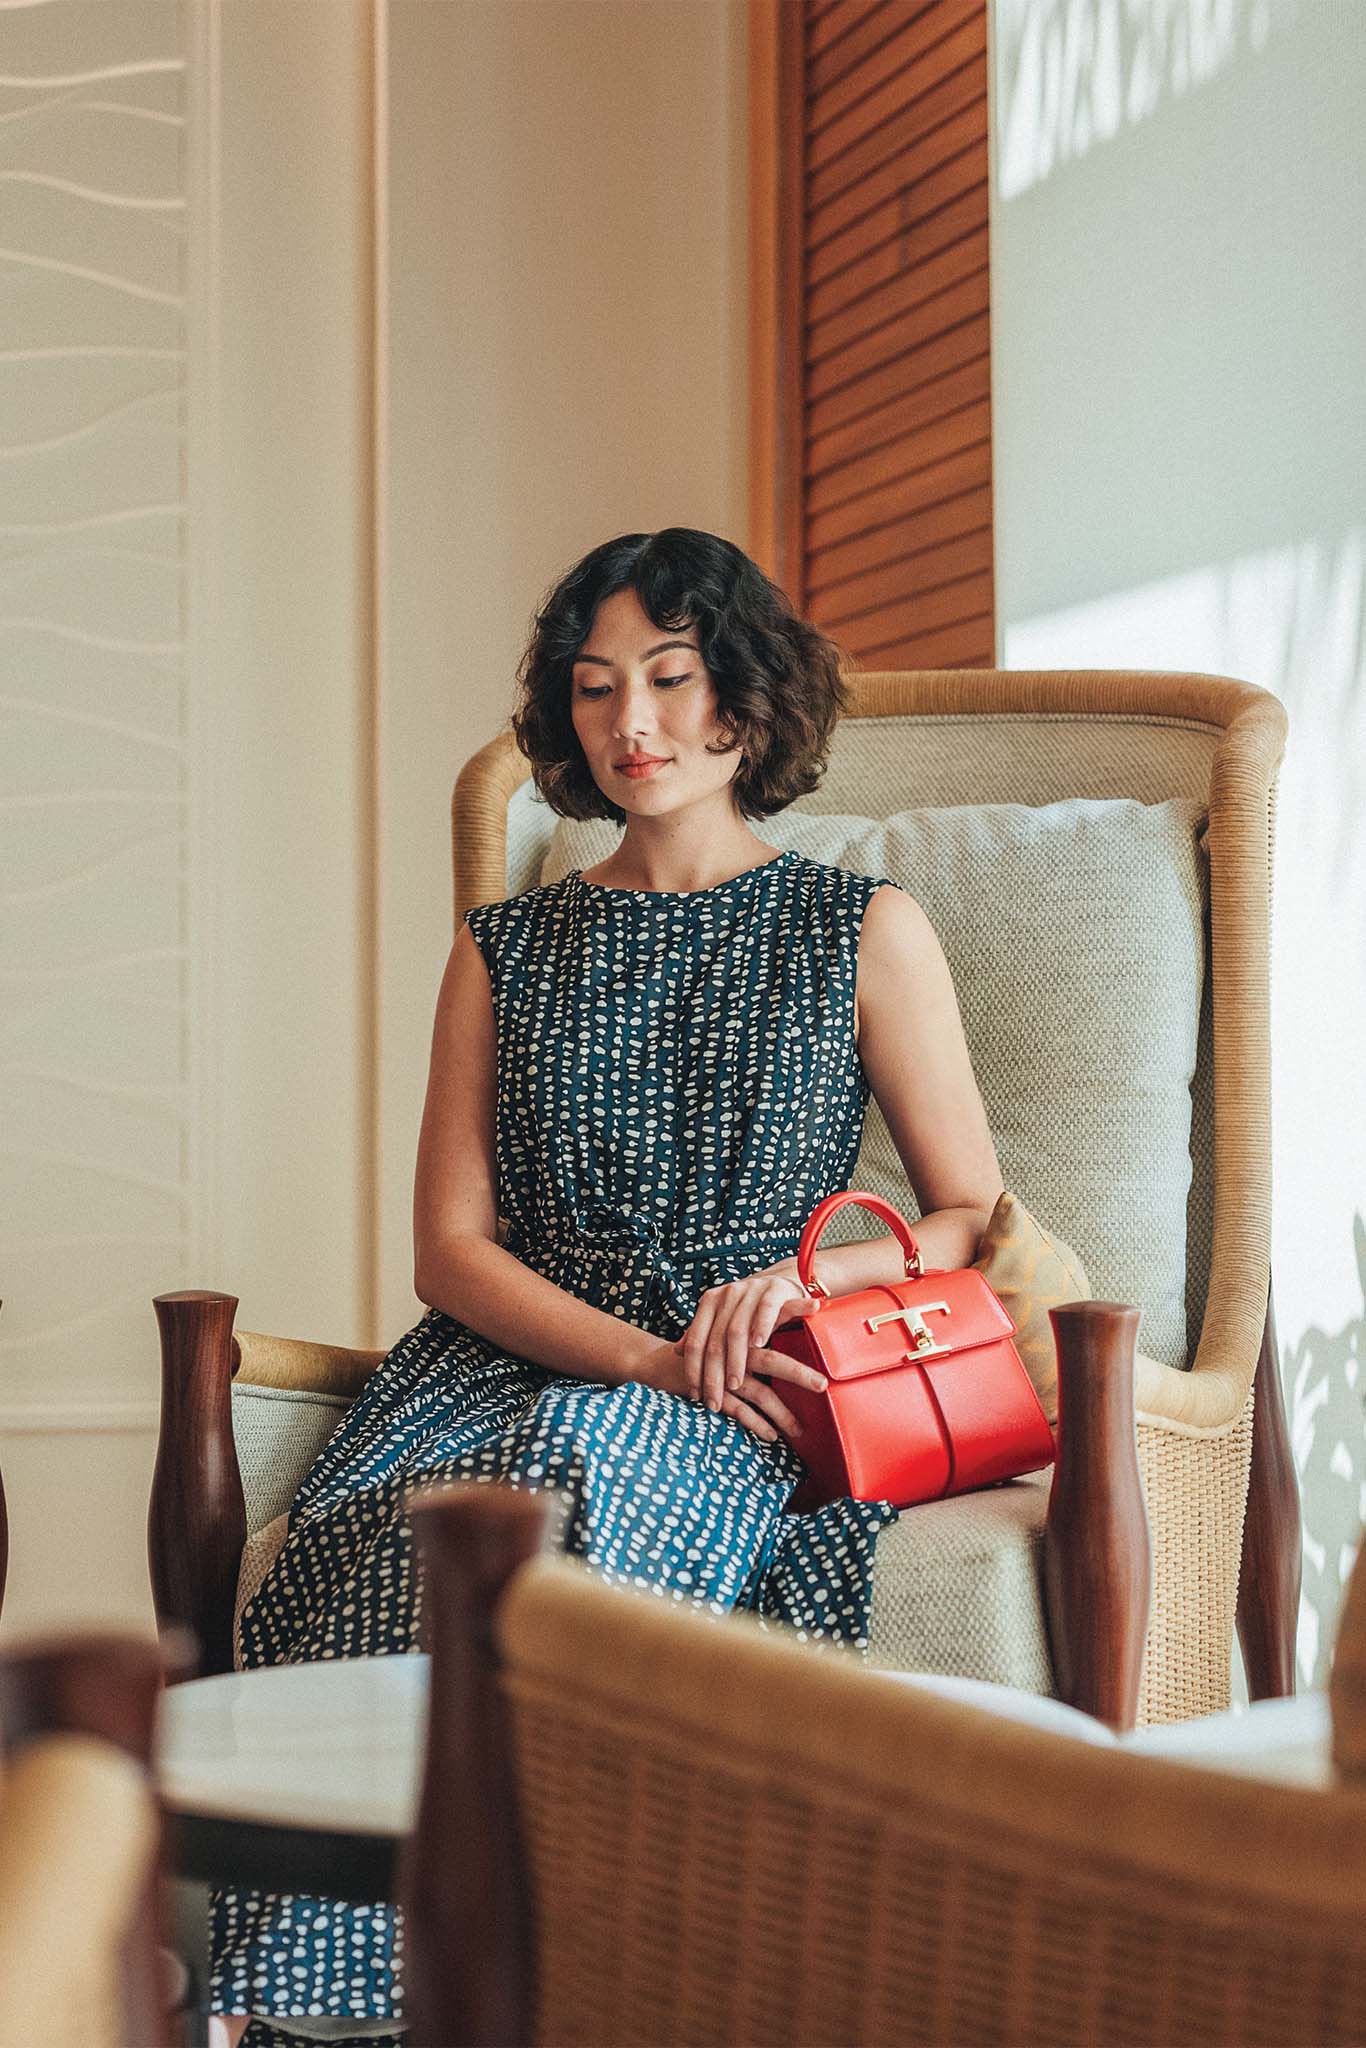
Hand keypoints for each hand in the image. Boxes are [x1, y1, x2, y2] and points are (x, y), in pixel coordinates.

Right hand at [629, 1317, 827, 1445]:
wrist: (662, 1365)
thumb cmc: (706, 1351)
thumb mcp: (730, 1336)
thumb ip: (757, 1333)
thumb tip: (794, 1334)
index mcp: (741, 1329)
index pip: (772, 1314)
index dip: (794, 1308)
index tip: (819, 1304)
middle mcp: (734, 1348)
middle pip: (771, 1360)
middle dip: (799, 1374)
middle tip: (823, 1385)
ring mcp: (723, 1372)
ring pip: (759, 1391)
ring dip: (782, 1413)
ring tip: (800, 1429)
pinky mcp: (712, 1393)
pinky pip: (739, 1411)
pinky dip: (756, 1424)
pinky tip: (772, 1436)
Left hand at [676, 1267, 823, 1416]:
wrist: (783, 1284)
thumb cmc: (751, 1310)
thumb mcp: (725, 1320)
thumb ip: (703, 1334)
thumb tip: (676, 1352)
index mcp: (710, 1302)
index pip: (695, 1340)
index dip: (693, 1370)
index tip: (695, 1396)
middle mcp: (727, 1295)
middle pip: (714, 1340)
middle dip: (713, 1375)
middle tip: (714, 1402)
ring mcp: (750, 1290)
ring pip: (736, 1329)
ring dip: (735, 1360)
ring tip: (735, 1384)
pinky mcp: (774, 1289)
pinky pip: (765, 1309)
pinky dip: (761, 1327)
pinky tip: (759, 1347)